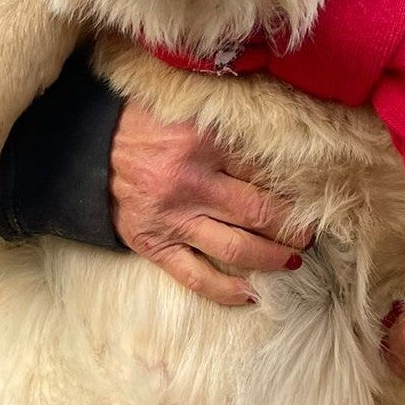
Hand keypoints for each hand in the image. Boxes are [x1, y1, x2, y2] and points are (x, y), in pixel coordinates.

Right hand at [110, 100, 312, 305]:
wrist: (90, 148)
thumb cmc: (149, 125)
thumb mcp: (192, 110)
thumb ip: (231, 124)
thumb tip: (284, 144)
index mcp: (203, 141)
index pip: (264, 170)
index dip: (294, 187)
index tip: (314, 195)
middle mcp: (190, 182)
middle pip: (259, 212)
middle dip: (293, 227)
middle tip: (312, 233)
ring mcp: (172, 217)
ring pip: (237, 248)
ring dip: (273, 258)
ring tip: (294, 260)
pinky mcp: (154, 244)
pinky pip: (196, 276)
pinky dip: (227, 290)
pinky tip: (252, 294)